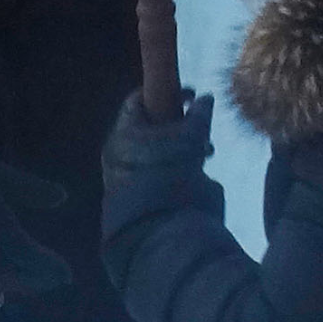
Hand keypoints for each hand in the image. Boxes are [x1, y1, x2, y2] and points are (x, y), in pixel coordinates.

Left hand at [101, 90, 221, 235]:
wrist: (160, 230)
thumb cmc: (174, 175)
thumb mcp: (192, 140)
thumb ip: (199, 116)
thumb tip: (204, 99)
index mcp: (123, 134)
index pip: (138, 99)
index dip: (165, 92)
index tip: (189, 96)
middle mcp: (117, 153)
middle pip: (148, 126)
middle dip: (178, 124)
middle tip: (201, 128)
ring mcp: (122, 176)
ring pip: (153, 150)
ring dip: (181, 147)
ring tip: (206, 153)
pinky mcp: (133, 196)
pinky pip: (153, 171)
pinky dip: (172, 166)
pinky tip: (194, 174)